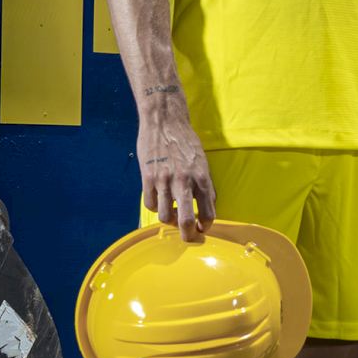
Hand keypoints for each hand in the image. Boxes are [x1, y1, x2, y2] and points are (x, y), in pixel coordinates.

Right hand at [138, 114, 215, 242]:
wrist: (164, 121)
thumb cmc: (185, 140)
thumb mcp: (202, 161)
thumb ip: (205, 184)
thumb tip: (208, 206)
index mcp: (202, 178)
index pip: (209, 213)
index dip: (206, 226)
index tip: (202, 229)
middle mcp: (184, 181)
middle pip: (186, 220)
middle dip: (188, 236)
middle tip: (188, 237)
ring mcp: (164, 180)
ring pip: (165, 216)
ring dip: (169, 220)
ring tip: (172, 214)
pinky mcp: (148, 177)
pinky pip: (150, 204)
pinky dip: (155, 206)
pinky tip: (159, 200)